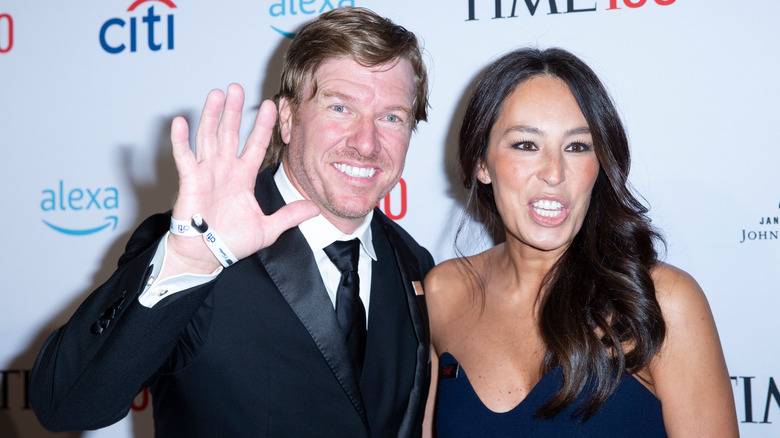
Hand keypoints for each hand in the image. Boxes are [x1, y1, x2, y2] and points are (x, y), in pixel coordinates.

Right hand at [163, 84, 318, 275]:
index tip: (270, 105)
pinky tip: (181, 121)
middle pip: (229, 132)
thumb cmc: (232, 242)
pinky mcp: (189, 180)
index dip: (262, 125)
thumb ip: (290, 216)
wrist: (207, 255)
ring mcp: (206, 172)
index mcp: (243, 177)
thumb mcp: (268, 228)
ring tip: (215, 94)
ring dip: (211, 115)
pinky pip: (184, 156)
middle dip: (233, 110)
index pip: (255, 144)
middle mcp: (224, 169)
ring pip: (208, 136)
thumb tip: (315, 209)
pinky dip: (181, 140)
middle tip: (236, 87)